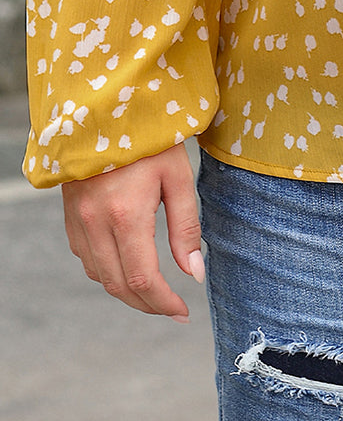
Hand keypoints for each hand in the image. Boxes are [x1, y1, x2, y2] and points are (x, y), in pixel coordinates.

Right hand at [62, 143, 203, 321]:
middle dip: (147, 305)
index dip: (164, 303)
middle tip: (172, 309)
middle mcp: (96, 223)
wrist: (106, 108)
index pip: (144, 280)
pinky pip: (85, 257)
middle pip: (119, 286)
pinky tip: (127, 266)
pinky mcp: (70, 214)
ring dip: (126, 291)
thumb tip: (194, 273)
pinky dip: (106, 271)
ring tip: (154, 292)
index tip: (183, 312)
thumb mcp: (178, 177)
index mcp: (127, 215)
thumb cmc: (150, 138)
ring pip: (99, 276)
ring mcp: (78, 220)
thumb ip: (186, 227)